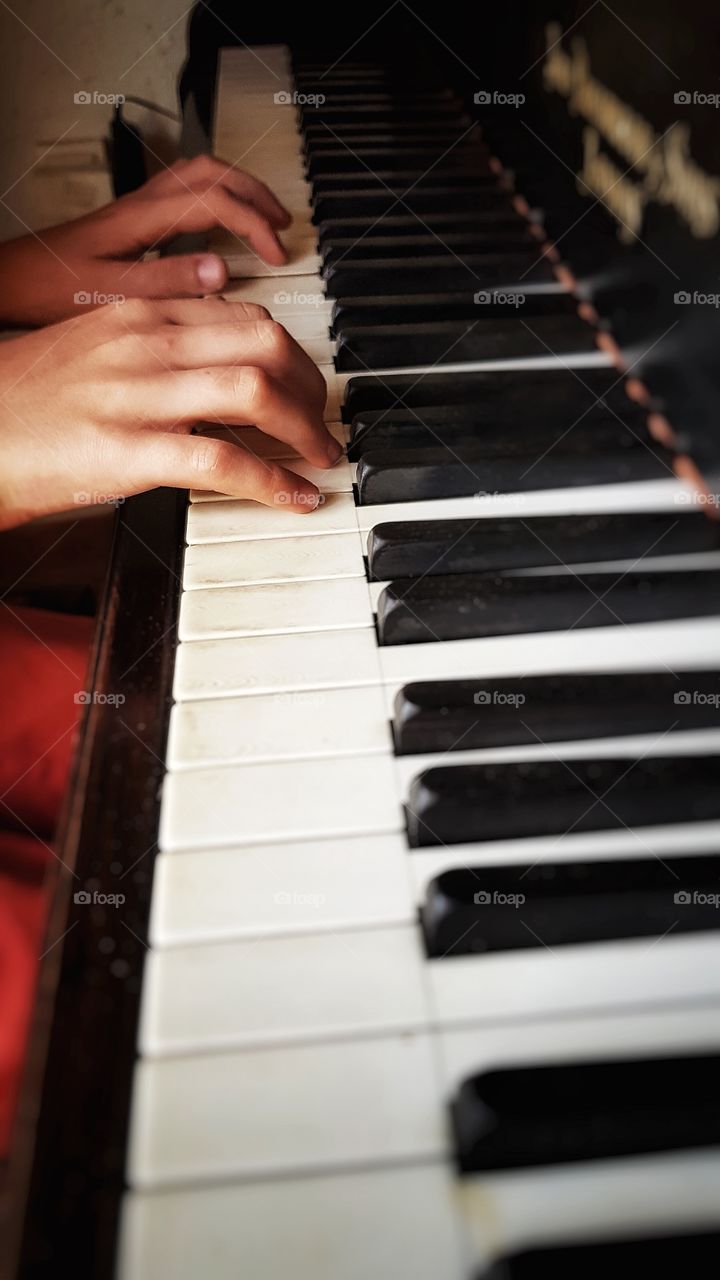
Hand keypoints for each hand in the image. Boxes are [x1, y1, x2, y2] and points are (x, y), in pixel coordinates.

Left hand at [0, 156, 291, 326]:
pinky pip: (183, 193)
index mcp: (140, 219)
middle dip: (255, 194)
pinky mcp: (130, 222)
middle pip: (211, 173)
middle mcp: (140, 206)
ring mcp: (135, 210)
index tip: (275, 252)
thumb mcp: (112, 293)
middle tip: (282, 224)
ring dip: (236, 190)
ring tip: (262, 217)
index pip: (214, 201)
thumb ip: (167, 282)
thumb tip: (220, 272)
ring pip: (197, 176)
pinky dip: (214, 202)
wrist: (9, 281)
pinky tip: (219, 229)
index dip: (253, 223)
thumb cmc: (49, 288)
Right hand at [0, 297, 338, 529]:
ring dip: (306, 427)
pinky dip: (274, 482)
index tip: (303, 381)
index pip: (241, 316)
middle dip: (311, 385)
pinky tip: (296, 496)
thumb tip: (212, 368)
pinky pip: (224, 461)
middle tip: (322, 420)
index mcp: (138, 317)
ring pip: (256, 391)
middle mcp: (146, 345)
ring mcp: (139, 397)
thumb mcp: (93, 351)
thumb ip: (153, 350)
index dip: (289, 351)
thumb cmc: (25, 403)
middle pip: (264, 343)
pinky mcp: (131, 452)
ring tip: (321, 455)